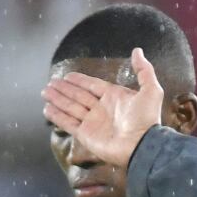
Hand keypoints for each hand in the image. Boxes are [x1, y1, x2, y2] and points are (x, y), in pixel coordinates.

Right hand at [42, 47, 163, 168]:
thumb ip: (144, 70)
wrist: (143, 146)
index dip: (80, 80)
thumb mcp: (151, 90)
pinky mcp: (85, 135)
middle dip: (64, 89)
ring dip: (58, 99)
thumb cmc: (147, 119)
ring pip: (70, 107)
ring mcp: (92, 123)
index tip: (67, 75)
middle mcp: (101, 109)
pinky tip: (47, 109)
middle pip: (78, 95)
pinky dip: (57, 116)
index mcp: (114, 97)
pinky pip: (68, 123)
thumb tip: (137, 50)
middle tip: (50, 83)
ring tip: (45, 91)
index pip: (92, 85)